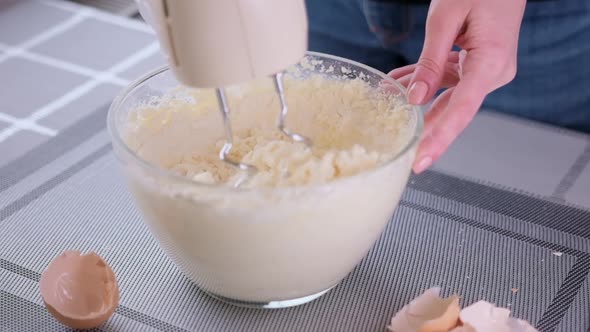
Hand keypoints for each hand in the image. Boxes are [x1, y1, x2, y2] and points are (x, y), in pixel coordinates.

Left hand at [388, 0, 525, 173]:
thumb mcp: (445, 19)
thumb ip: (430, 61)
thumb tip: (415, 99)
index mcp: (490, 63)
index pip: (462, 111)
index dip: (440, 139)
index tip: (421, 160)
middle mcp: (494, 71)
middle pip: (455, 109)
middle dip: (427, 130)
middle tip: (406, 154)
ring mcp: (488, 67)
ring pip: (449, 94)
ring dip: (419, 97)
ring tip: (390, 100)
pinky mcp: (480, 61)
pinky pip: (451, 77)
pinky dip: (428, 78)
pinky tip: (403, 79)